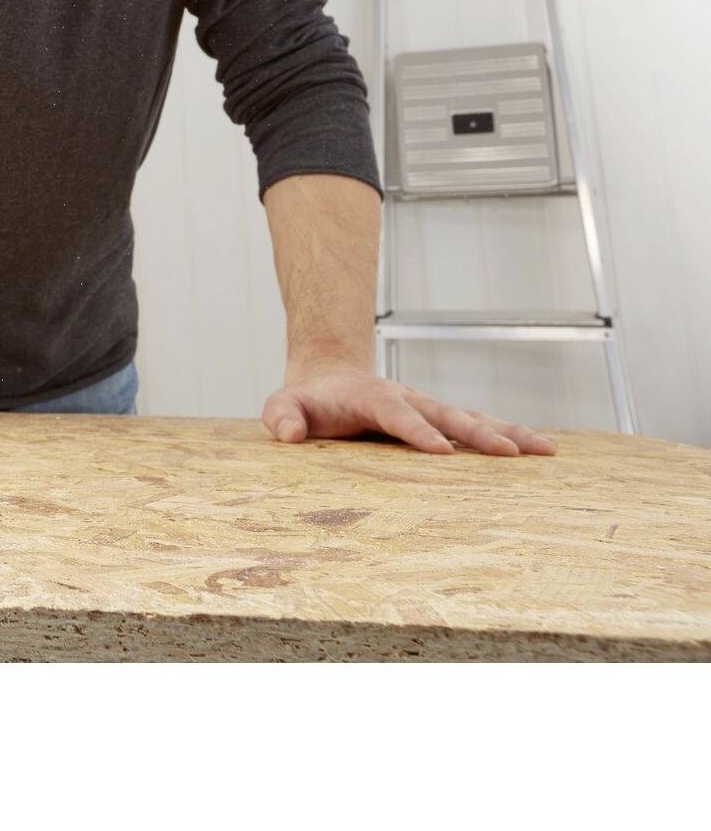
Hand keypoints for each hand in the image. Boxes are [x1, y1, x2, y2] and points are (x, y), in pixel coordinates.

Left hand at [262, 365, 556, 455]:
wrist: (328, 377)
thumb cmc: (307, 401)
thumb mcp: (285, 406)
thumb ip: (283, 416)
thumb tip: (287, 433)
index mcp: (371, 398)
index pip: (396, 414)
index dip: (417, 431)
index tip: (442, 451)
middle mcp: (407, 399)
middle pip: (447, 414)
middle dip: (478, 433)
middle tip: (510, 453)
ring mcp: (427, 408)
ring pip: (472, 418)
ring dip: (508, 433)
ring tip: (547, 450)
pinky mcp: (439, 420)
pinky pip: (477, 427)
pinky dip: (509, 436)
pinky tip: (542, 452)